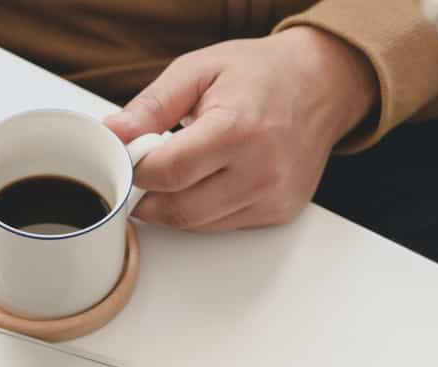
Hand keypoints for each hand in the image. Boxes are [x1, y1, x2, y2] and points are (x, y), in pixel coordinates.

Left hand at [104, 27, 376, 231]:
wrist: (323, 83)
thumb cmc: (261, 74)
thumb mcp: (199, 70)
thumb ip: (152, 105)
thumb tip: (113, 134)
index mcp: (238, 130)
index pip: (167, 173)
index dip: (138, 169)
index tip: (132, 157)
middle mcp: (261, 171)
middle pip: (178, 210)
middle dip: (150, 195)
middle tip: (146, 171)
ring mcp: (274, 197)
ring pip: (197, 225)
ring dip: (174, 205)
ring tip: (179, 170)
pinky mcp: (280, 213)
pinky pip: (223, 226)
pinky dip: (203, 210)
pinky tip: (208, 180)